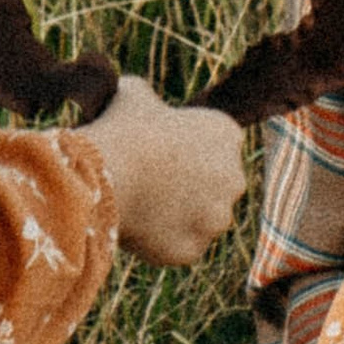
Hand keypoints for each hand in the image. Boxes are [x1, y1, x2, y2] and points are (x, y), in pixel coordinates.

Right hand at [88, 78, 243, 266]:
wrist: (108, 173)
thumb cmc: (122, 128)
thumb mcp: (134, 94)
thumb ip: (150, 99)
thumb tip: (140, 98)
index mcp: (227, 134)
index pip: (217, 145)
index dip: (189, 149)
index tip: (163, 152)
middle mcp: (234, 178)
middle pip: (216, 186)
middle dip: (192, 186)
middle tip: (154, 183)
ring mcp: (217, 218)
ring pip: (201, 220)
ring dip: (180, 216)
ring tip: (143, 206)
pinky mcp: (194, 249)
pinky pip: (181, 246)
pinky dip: (163, 241)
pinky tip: (138, 227)